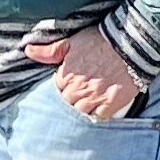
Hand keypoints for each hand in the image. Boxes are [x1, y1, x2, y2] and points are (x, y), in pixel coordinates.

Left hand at [26, 24, 143, 120]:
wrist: (131, 44)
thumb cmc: (100, 40)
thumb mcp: (71, 42)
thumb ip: (49, 51)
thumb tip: (28, 51)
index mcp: (66, 75)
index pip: (56, 88)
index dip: (63, 85)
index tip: (70, 81)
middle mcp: (78, 90)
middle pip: (66, 103)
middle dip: (70, 99)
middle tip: (78, 92)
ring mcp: (94, 99)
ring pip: (79, 113)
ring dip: (81, 109)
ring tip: (87, 101)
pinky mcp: (109, 105)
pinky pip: (97, 118)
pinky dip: (96, 115)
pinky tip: (98, 108)